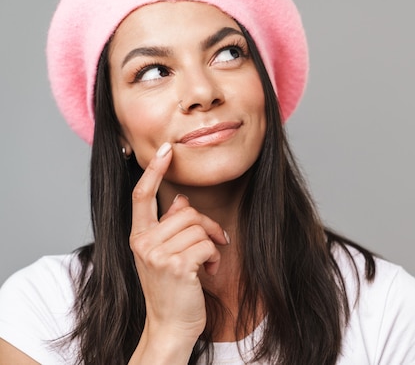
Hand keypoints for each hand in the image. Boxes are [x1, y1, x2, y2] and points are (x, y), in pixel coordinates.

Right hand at [129, 142, 229, 345]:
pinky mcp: (176, 266)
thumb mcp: (164, 255)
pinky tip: (209, 271)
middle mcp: (143, 243)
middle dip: (207, 225)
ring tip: (208, 262)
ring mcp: (157, 255)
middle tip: (215, 242)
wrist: (170, 325)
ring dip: (212, 244)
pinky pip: (207, 244)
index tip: (165, 150)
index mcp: (138, 236)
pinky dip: (215, 257)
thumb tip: (181, 199)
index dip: (153, 170)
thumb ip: (169, 226)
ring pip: (198, 227)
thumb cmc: (171, 289)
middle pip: (186, 211)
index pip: (142, 195)